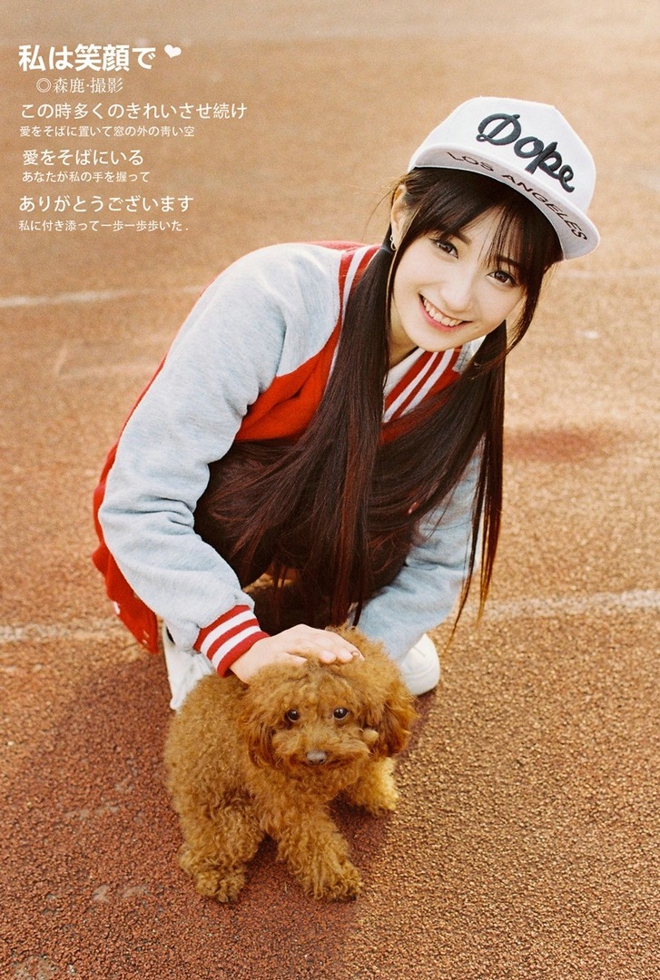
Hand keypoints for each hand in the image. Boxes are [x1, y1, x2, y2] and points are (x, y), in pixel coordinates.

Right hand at [229, 625, 362, 682]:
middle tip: (350, 659)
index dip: (345, 646)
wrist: (247, 656)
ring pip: (304, 646)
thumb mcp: (301, 651)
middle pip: (319, 640)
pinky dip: (294, 661)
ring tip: (332, 659)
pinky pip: (284, 658)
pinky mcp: (271, 656)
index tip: (360, 659)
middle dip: (336, 649)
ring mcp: (283, 645)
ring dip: (319, 652)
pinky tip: (304, 666)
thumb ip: (320, 654)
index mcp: (306, 633)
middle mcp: (296, 636)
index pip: (329, 637)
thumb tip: (348, 662)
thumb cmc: (281, 656)